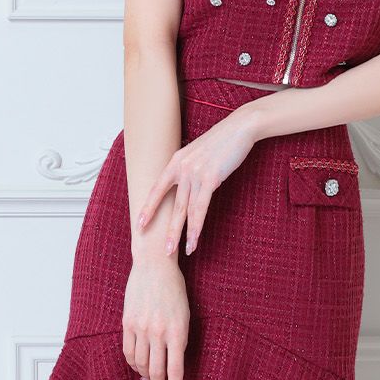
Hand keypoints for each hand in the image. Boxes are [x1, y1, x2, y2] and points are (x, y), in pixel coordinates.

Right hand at [122, 256, 189, 379]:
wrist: (155, 266)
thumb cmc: (174, 290)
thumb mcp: (185, 316)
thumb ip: (179, 340)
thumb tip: (171, 363)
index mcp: (177, 331)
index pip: (176, 370)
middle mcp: (158, 333)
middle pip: (156, 371)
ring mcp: (140, 328)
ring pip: (140, 364)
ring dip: (145, 376)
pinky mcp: (127, 323)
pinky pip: (128, 352)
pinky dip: (133, 363)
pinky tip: (138, 366)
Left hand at [135, 105, 256, 257]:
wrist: (239, 127)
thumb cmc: (222, 142)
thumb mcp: (199, 154)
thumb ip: (191, 169)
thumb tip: (191, 185)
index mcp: (175, 161)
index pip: (157, 189)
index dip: (148, 208)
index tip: (139, 224)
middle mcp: (181, 168)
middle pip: (171, 205)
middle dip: (166, 230)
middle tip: (162, 250)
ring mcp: (194, 173)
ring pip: (186, 210)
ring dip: (183, 233)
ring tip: (179, 251)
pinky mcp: (210, 178)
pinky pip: (201, 207)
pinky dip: (197, 225)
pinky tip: (195, 238)